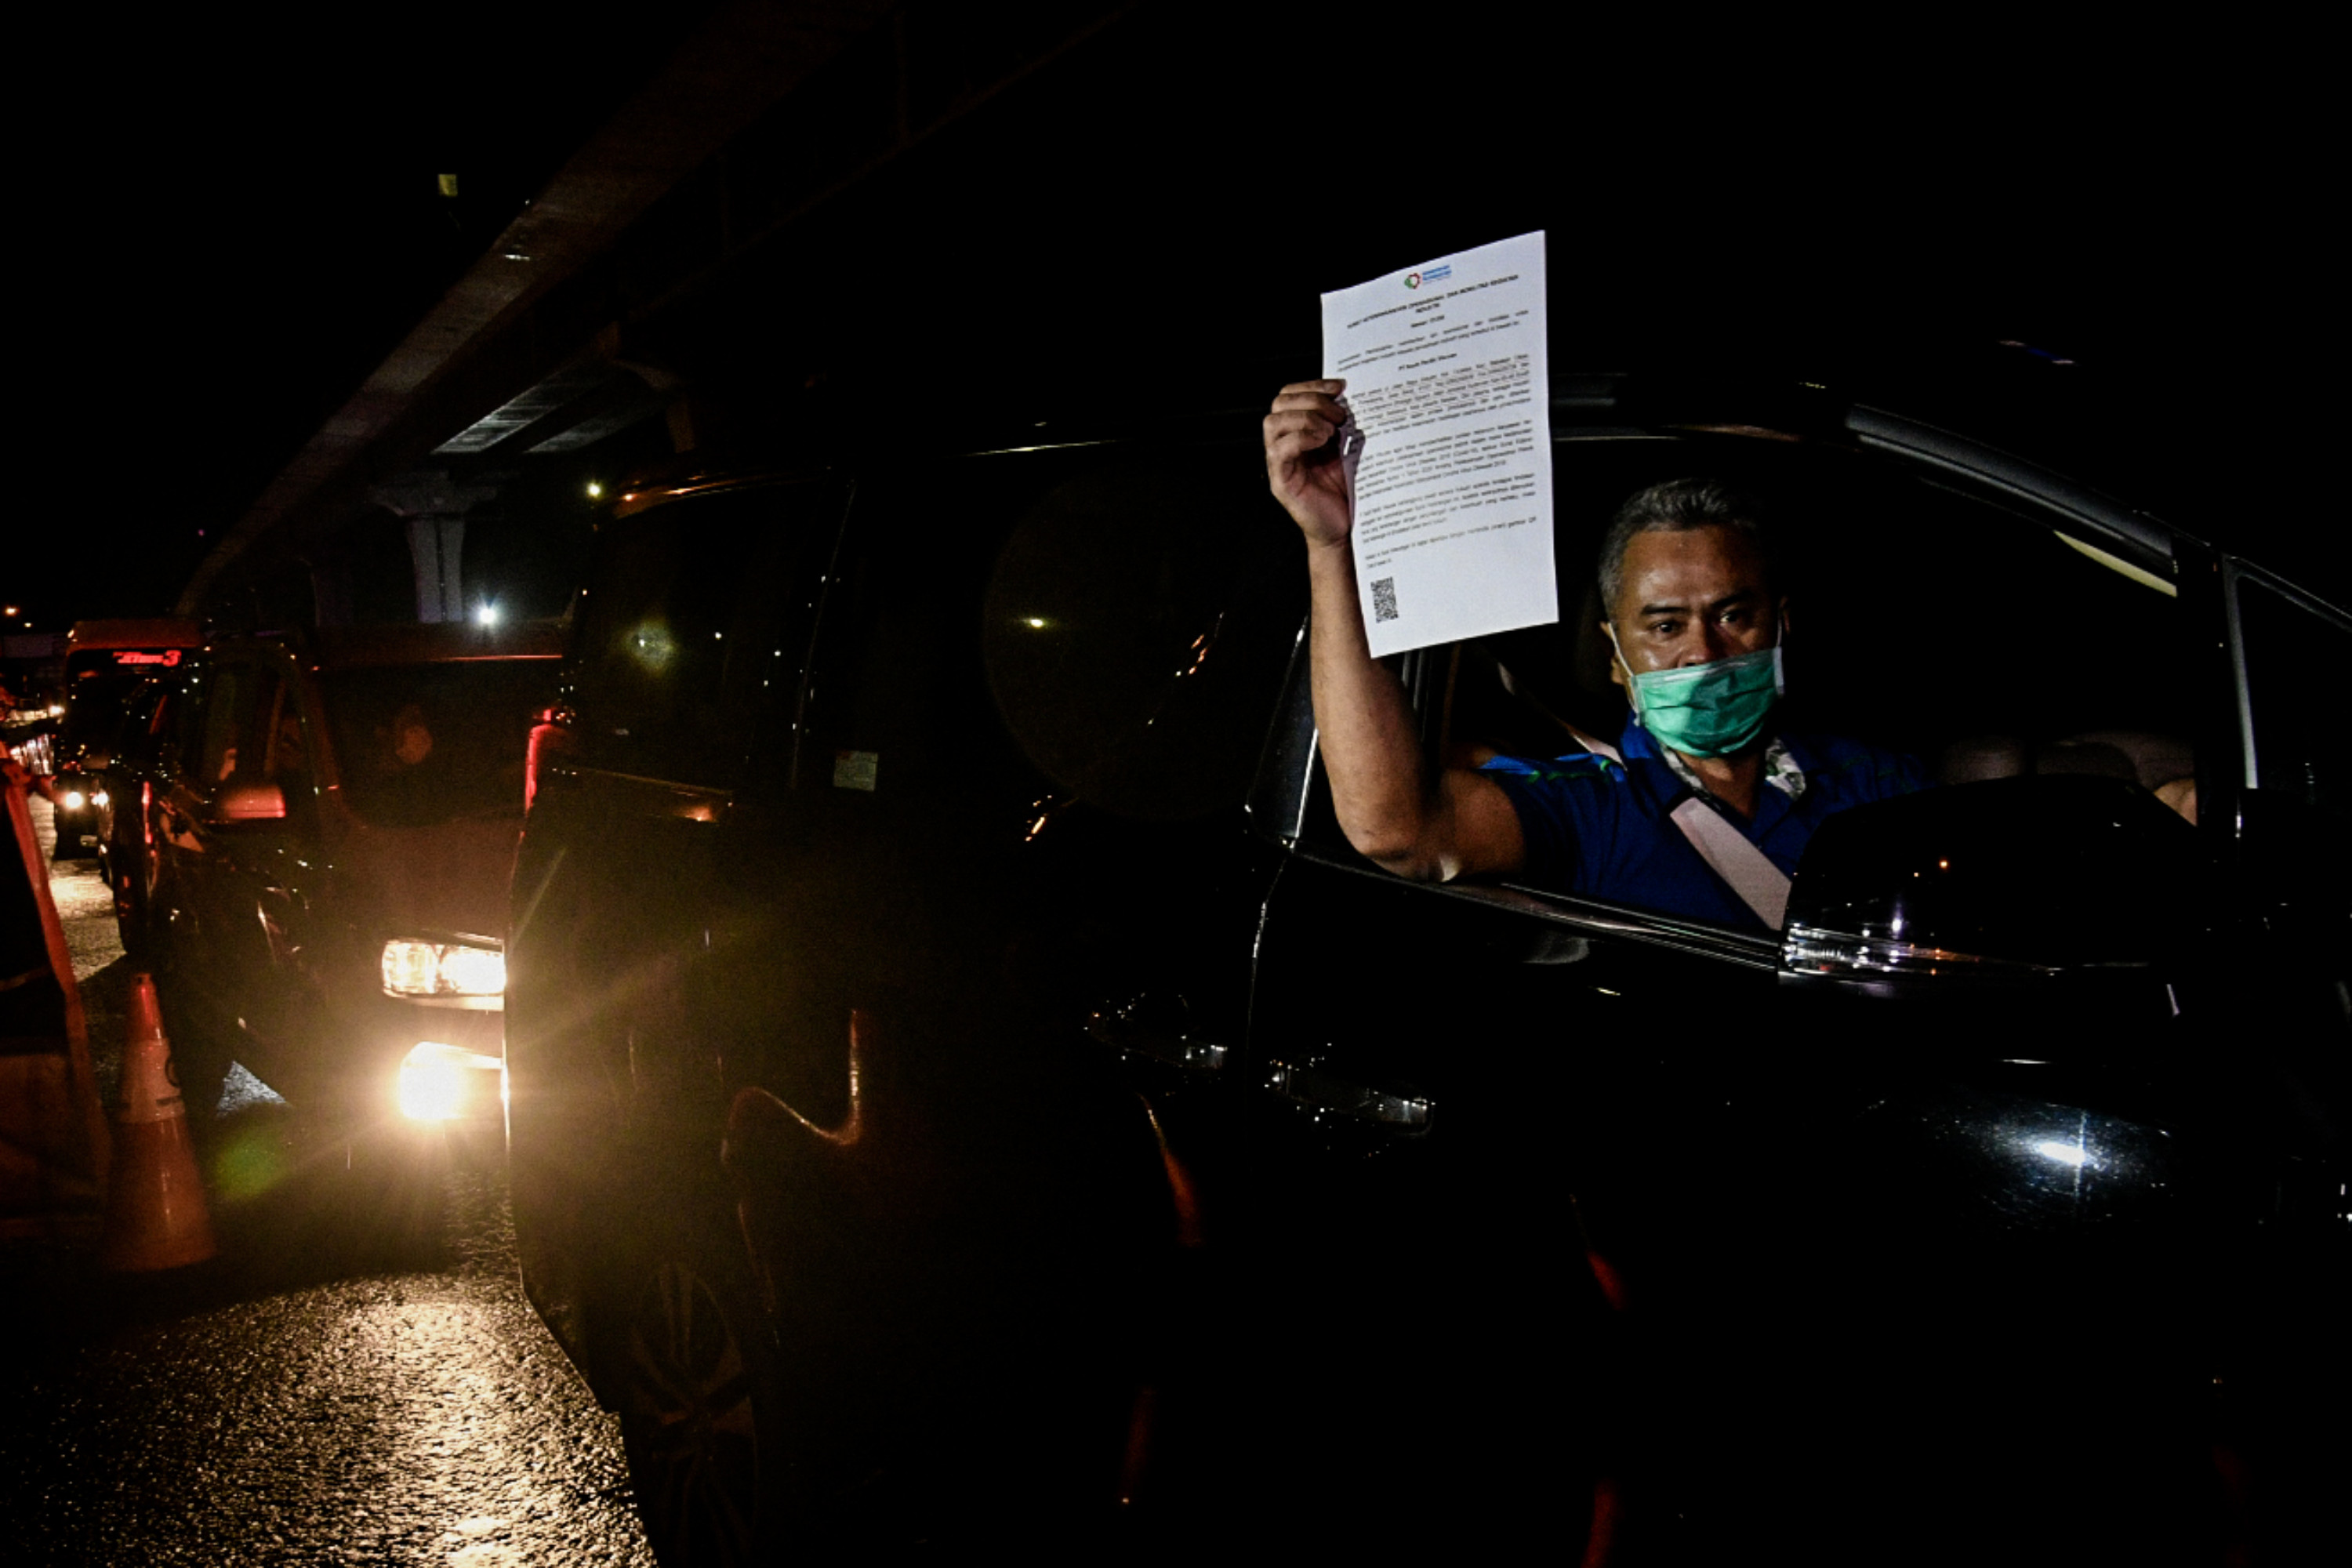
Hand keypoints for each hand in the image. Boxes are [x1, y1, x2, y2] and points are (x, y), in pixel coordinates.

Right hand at [1263, 379, 1353, 547]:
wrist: (1345, 527)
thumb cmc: (1346, 489)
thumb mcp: (1345, 447)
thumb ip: (1340, 422)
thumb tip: (1349, 395)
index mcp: (1296, 432)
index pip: (1289, 395)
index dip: (1313, 384)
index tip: (1340, 387)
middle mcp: (1282, 444)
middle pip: (1279, 403)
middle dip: (1312, 400)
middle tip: (1340, 416)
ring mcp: (1278, 463)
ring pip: (1273, 422)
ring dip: (1306, 418)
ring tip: (1331, 431)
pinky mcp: (1281, 482)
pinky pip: (1279, 450)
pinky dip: (1301, 438)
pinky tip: (1323, 442)